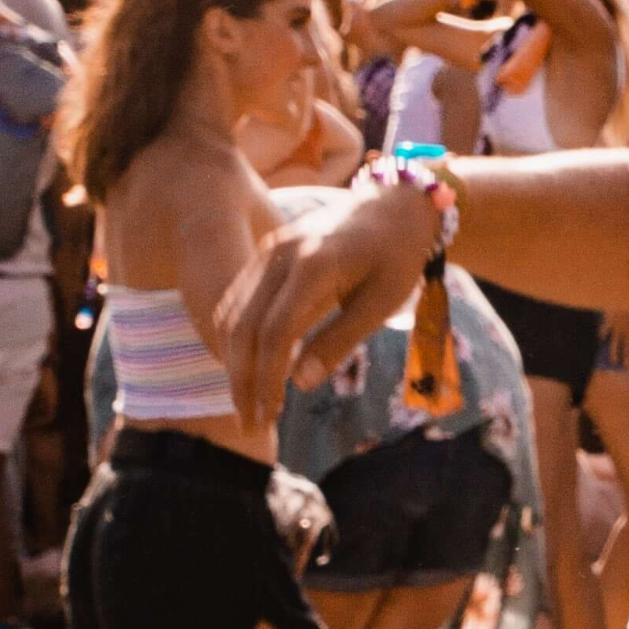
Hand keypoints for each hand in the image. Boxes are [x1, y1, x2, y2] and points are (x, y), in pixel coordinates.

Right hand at [218, 177, 438, 425]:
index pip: (275, 331)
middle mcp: (281, 254)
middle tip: (251, 423)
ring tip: (248, 403)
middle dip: (242, 380)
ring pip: (232, 314)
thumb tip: (300, 383)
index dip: (267, 377)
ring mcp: (269, 251)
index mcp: (314, 265)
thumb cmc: (396, 256)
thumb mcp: (382, 302)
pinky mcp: (266, 253)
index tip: (271, 415)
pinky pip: (237, 300)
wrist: (393, 205)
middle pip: (244, 327)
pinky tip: (245, 368)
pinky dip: (235, 338)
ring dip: (233, 363)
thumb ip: (341, 340)